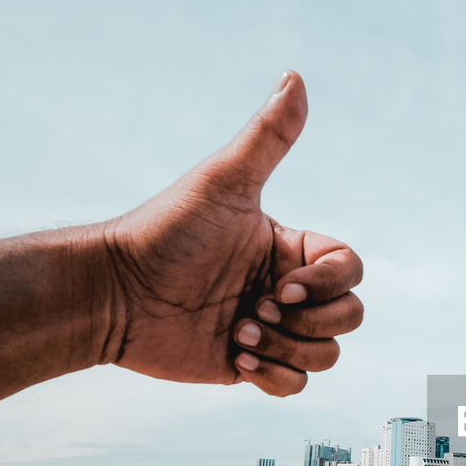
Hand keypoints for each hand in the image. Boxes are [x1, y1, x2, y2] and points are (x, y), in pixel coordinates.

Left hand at [97, 71, 362, 395]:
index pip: (350, 270)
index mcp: (291, 249)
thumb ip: (267, 138)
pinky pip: (297, 387)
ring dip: (286, 349)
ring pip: (328, 354)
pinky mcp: (253, 368)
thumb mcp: (223, 183)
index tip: (283, 282)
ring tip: (238, 333)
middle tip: (258, 306)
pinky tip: (233, 357)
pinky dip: (272, 377)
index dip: (329, 284)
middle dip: (310, 321)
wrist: (115, 296)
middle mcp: (288, 290)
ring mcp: (273, 330)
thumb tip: (294, 79)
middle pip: (349, 315)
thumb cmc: (164, 233)